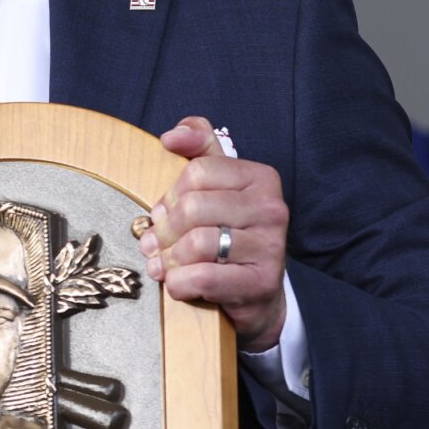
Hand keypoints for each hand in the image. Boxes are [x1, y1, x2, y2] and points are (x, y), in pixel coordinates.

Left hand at [138, 116, 289, 351]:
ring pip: (196, 244)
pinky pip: (202, 277)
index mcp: (260, 178)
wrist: (256, 294)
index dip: (170, 196)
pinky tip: (179, 284)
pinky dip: (179, 284)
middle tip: (155, 245)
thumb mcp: (216, 188)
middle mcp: (272, 208)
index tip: (164, 213)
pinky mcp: (260, 282)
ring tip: (165, 266)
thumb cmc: (228, 236)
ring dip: (169, 260)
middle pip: (192, 207)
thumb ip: (198, 150)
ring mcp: (270, 246)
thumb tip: (172, 135)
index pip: (197, 172)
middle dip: (164, 230)